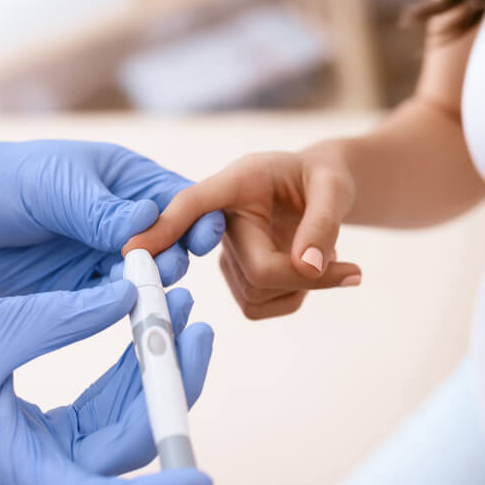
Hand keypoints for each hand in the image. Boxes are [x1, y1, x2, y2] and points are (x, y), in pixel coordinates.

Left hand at [0, 125, 224, 295]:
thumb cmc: (1, 179)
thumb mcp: (53, 187)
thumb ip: (100, 210)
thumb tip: (151, 222)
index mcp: (124, 180)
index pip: (178, 198)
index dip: (196, 217)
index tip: (202, 235)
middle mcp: (122, 219)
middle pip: (171, 242)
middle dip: (175, 256)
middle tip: (166, 267)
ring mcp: (101, 255)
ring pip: (146, 277)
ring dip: (151, 286)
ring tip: (148, 292)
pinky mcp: (80, 288)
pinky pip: (114, 302)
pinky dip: (125, 309)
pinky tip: (129, 314)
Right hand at [0, 281, 214, 484]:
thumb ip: (60, 317)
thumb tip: (128, 298)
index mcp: (22, 467)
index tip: (201, 481)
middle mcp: (47, 471)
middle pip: (130, 447)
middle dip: (171, 388)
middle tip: (196, 327)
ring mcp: (53, 455)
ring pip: (125, 425)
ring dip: (155, 374)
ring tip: (179, 313)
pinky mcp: (54, 436)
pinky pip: (106, 409)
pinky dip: (128, 372)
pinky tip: (145, 330)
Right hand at [125, 148, 362, 319]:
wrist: (321, 189)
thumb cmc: (324, 177)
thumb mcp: (334, 186)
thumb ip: (323, 222)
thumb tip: (309, 266)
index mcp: (235, 183)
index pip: (193, 205)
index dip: (163, 228)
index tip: (132, 250)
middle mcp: (220, 221)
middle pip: (257, 271)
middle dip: (308, 276)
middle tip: (352, 270)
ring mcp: (226, 255)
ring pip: (260, 295)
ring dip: (307, 286)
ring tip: (330, 254)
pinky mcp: (238, 281)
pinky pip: (262, 307)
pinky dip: (296, 296)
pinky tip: (307, 269)